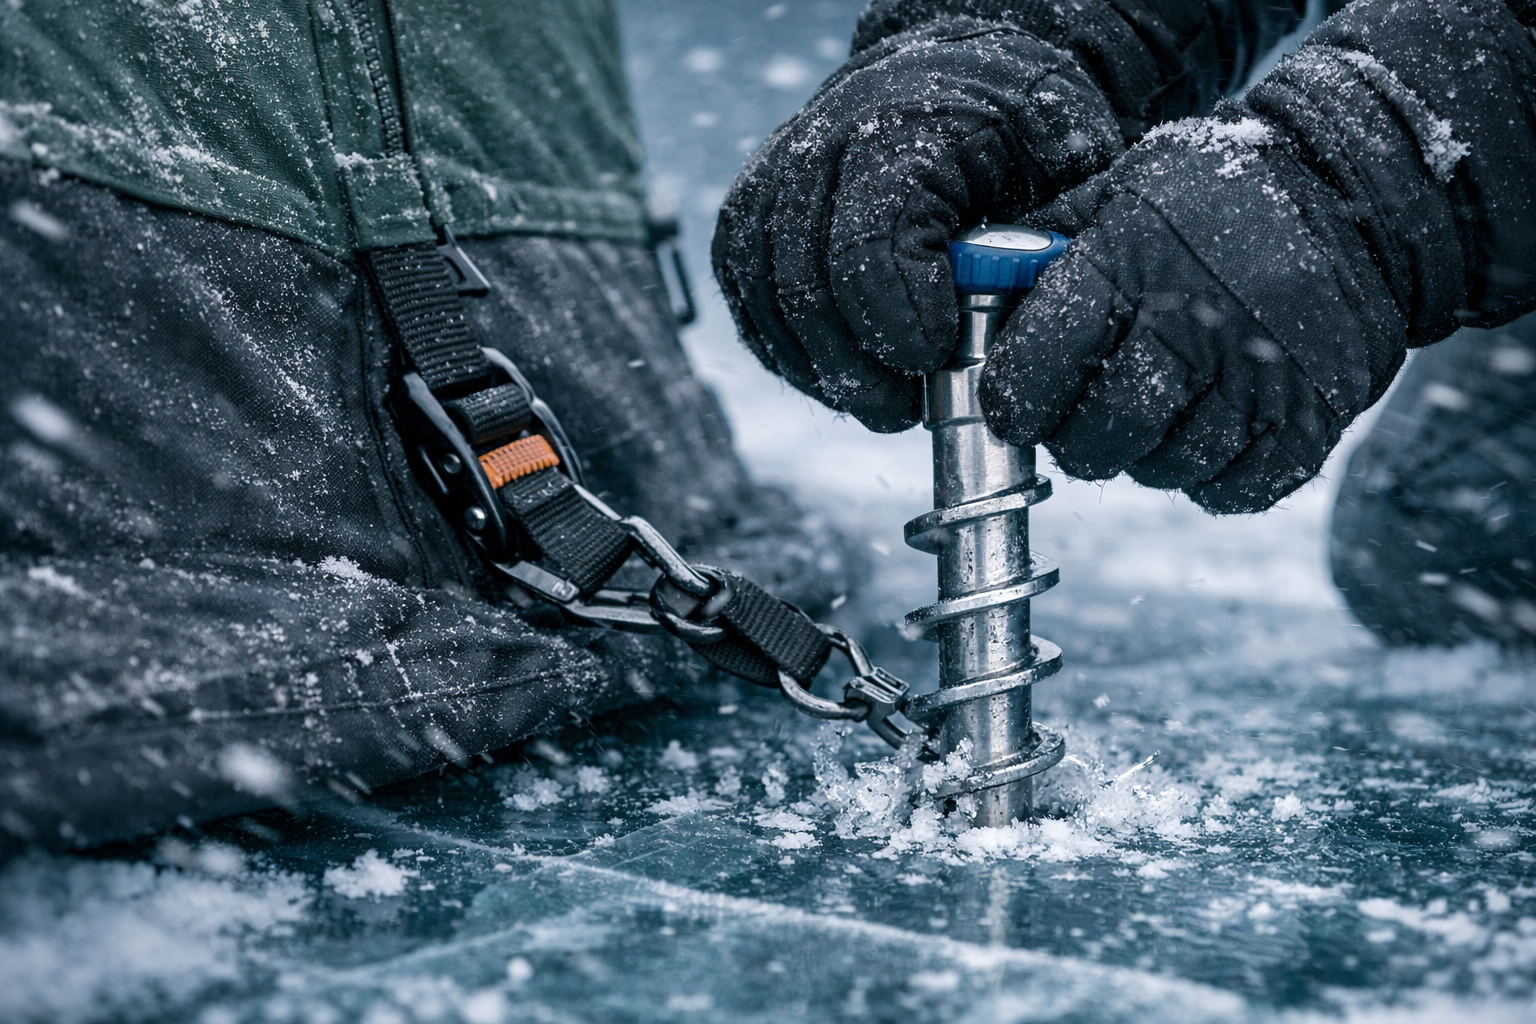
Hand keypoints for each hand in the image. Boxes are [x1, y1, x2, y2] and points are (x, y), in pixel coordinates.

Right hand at [712, 16, 1119, 431]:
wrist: (958, 75)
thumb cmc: (1021, 128)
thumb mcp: (1069, 159)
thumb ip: (1052, 234)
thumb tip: (1039, 323)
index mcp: (910, 122)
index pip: (873, 233)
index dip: (898, 312)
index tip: (935, 358)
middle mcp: (824, 140)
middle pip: (807, 272)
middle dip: (856, 360)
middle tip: (903, 411)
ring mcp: (777, 172)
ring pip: (765, 287)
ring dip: (818, 363)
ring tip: (878, 403)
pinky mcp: (751, 208)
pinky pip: (746, 290)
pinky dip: (786, 346)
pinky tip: (839, 376)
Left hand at [979, 109, 1408, 512]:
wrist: (1357, 196)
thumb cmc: (1210, 199)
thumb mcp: (1118, 191)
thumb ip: (1042, 249)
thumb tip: (961, 292)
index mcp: (1130, 266)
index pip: (1033, 371)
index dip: (1012, 399)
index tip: (1015, 399)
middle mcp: (1195, 326)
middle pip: (1095, 439)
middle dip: (1076, 436)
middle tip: (1085, 409)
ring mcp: (1260, 380)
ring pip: (1161, 471)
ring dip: (1146, 452)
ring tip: (1159, 402)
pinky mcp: (1311, 423)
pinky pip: (1228, 491)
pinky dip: (1209, 474)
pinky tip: (1209, 423)